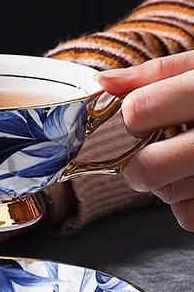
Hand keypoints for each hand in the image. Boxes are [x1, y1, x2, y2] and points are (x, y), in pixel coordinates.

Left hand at [100, 52, 193, 228]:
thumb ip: (158, 74)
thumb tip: (105, 83)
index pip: (138, 111)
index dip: (134, 115)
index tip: (145, 115)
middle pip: (147, 167)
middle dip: (138, 165)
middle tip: (152, 154)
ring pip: (168, 195)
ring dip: (167, 184)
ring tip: (190, 162)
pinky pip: (190, 217)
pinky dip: (189, 204)